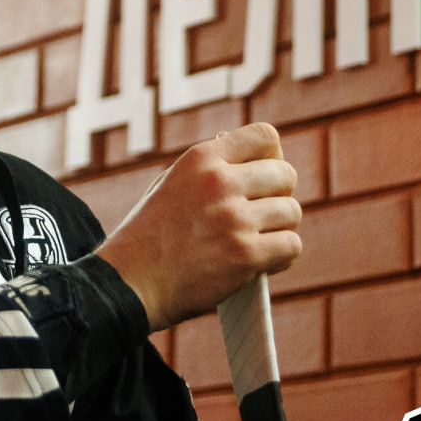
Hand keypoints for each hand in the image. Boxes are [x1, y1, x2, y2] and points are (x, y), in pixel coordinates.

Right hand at [95, 123, 301, 331]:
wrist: (130, 283)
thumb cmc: (149, 238)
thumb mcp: (172, 184)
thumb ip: (211, 171)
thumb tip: (259, 165)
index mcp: (201, 158)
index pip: (264, 136)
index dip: (270, 158)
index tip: (261, 179)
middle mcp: (220, 182)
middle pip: (285, 175)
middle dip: (278, 196)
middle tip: (261, 217)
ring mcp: (234, 218)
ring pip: (291, 212)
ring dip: (280, 229)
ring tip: (257, 242)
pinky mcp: (245, 254)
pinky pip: (291, 246)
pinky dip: (280, 258)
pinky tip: (258, 264)